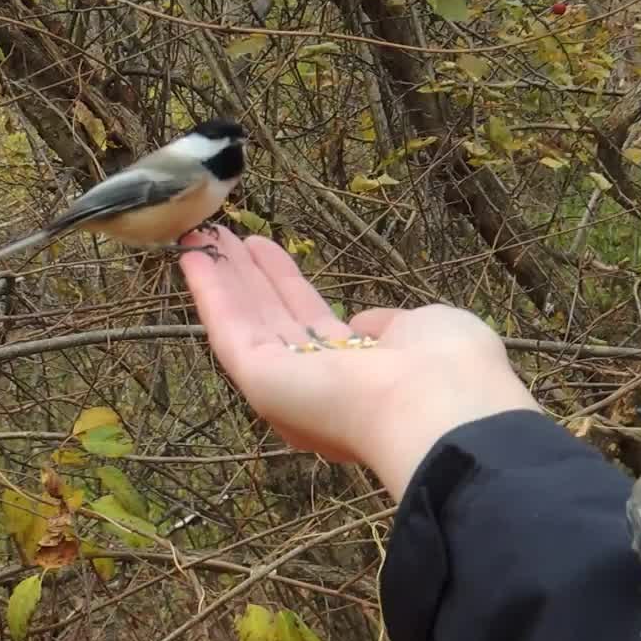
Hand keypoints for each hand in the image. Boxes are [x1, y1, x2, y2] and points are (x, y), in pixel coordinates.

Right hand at [179, 227, 540, 499]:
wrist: (440, 408)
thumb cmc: (447, 367)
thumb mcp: (426, 328)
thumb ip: (388, 327)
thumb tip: (362, 327)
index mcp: (360, 375)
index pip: (312, 324)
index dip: (286, 285)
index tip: (266, 252)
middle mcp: (318, 385)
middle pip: (271, 319)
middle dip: (246, 277)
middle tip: (220, 235)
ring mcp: (286, 384)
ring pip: (246, 320)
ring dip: (222, 276)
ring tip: (201, 233)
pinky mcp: (261, 380)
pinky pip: (228, 328)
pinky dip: (209, 291)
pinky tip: (193, 256)